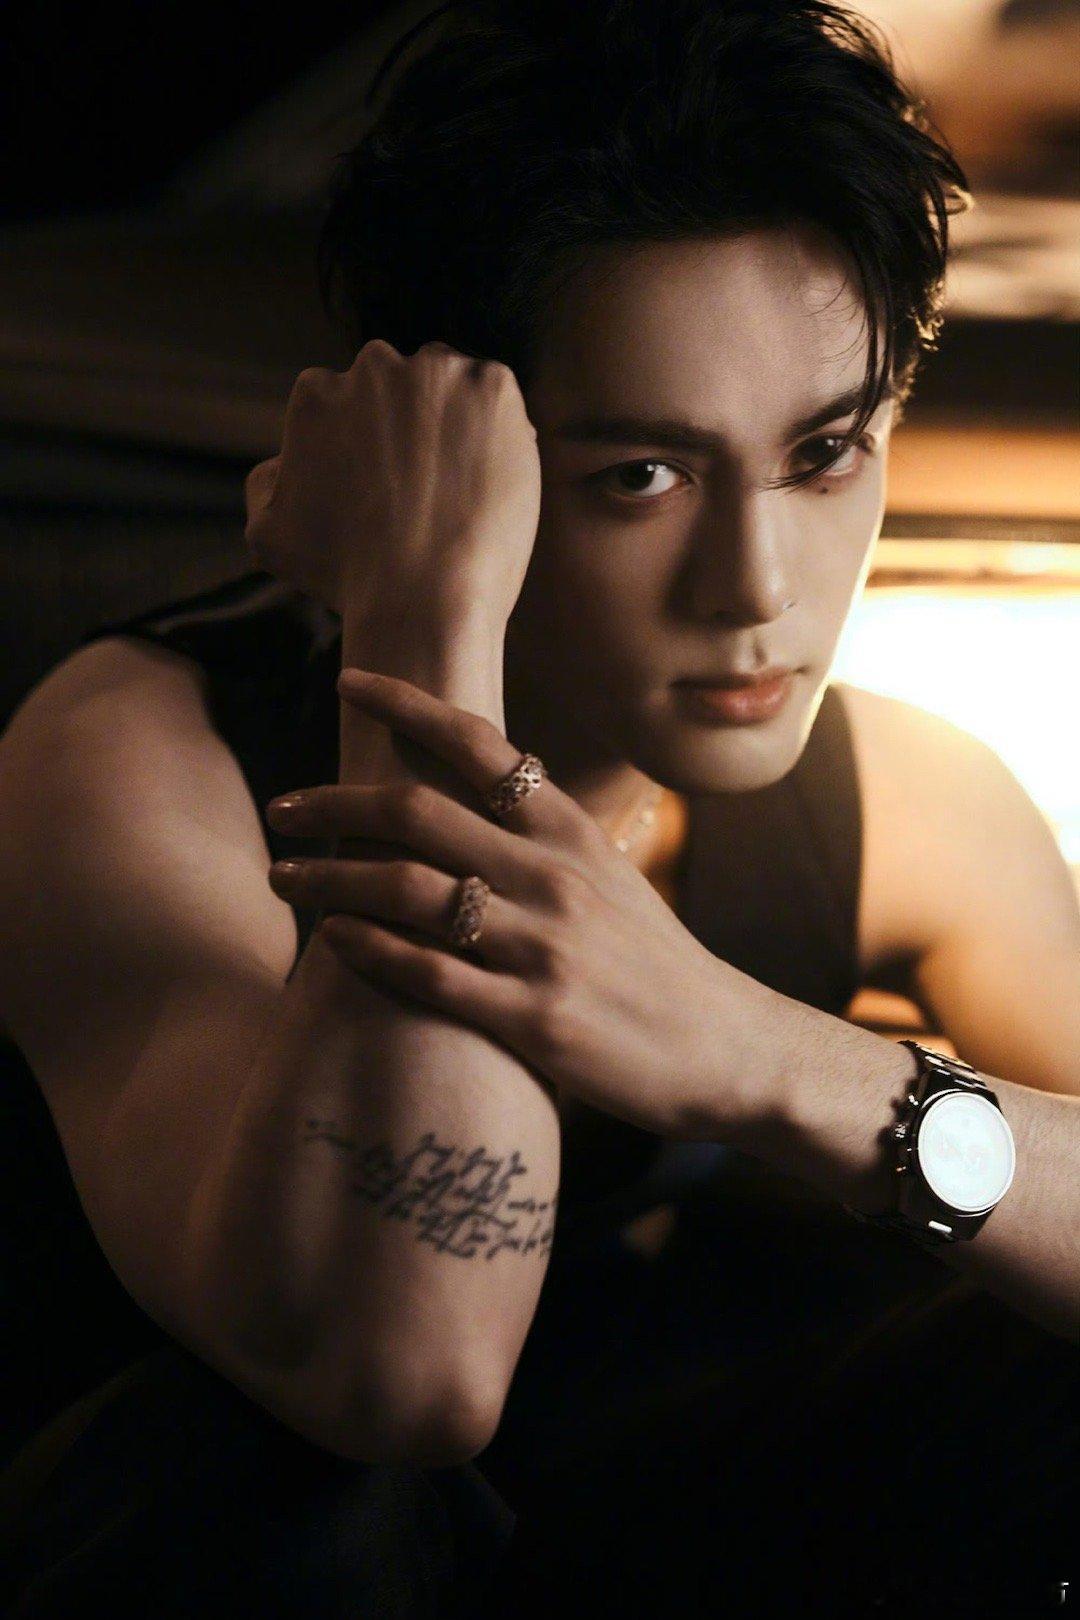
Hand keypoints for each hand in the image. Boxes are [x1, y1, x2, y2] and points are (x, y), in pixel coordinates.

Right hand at [243, 339, 541, 628]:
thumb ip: (266, 483)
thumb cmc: (345, 577)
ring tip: (460, 492)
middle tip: (425, 490)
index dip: (368, 447)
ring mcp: (438, 373)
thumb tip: (284, 461)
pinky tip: (489, 485)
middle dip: (411, 428)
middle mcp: (375, 366)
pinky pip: (501, 402)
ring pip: (452, 391)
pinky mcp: (494, 389)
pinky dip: (501, 435)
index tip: (385, 487)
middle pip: (400, 388)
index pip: (347, 403)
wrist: (422, 597)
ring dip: (457, 425)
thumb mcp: (268, 534)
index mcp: (317, 392)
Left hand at [265, 668, 774, 1139]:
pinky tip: (332, 939)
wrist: (725, 1048)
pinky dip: (369, 949)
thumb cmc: (656, 961)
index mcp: (570, 830)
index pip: (479, 743)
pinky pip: (429, 973)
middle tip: (283, 807)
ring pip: (408, 889)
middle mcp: (553, 874)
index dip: (406, 703)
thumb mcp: (608, 876)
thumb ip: (542, 838)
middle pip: (417, 811)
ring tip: (284, 877)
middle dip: (334, 802)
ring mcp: (543, 946)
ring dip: (330, 876)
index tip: (347, 681)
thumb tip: (472, 800)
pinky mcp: (534, 1018)